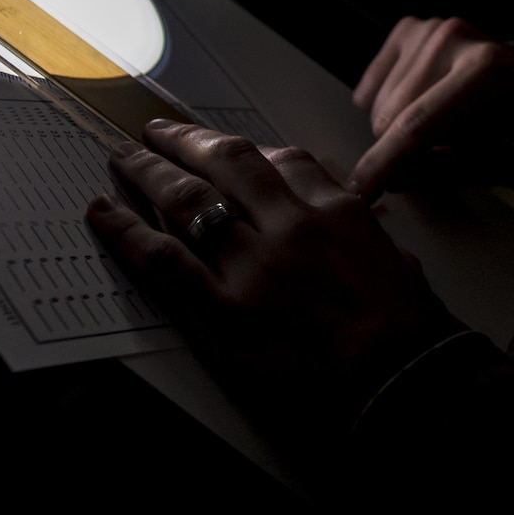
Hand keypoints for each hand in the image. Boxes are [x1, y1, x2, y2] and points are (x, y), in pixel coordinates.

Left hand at [88, 120, 460, 444]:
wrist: (404, 381)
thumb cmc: (411, 335)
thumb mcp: (398, 262)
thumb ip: (365, 235)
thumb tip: (353, 225)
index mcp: (336, 210)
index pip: (281, 160)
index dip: (241, 150)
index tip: (220, 145)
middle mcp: (290, 224)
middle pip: (225, 163)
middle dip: (184, 142)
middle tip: (156, 132)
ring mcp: (253, 265)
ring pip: (186, 199)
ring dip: (148, 172)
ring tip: (123, 158)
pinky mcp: (222, 309)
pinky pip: (161, 259)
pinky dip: (125, 230)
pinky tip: (102, 211)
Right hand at [348, 16, 513, 200]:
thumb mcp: (503, 155)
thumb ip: (450, 171)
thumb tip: (393, 179)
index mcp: (487, 69)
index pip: (420, 123)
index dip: (386, 161)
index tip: (361, 189)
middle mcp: (452, 39)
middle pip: (391, 116)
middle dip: (401, 149)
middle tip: (438, 152)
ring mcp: (428, 29)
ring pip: (378, 104)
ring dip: (397, 128)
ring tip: (437, 125)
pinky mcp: (409, 29)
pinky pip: (373, 86)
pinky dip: (386, 104)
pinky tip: (418, 103)